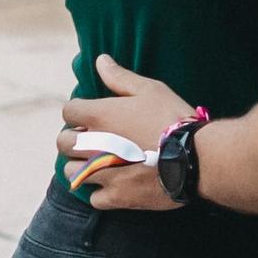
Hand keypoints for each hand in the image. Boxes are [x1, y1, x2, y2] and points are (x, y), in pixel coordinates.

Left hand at [57, 54, 191, 210]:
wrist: (195, 157)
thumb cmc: (172, 118)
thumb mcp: (149, 90)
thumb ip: (119, 77)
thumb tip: (100, 60)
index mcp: (100, 116)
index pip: (69, 111)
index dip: (79, 111)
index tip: (91, 115)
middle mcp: (94, 145)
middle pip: (63, 143)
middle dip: (73, 139)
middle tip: (91, 139)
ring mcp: (102, 174)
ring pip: (71, 172)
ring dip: (80, 166)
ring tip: (97, 163)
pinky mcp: (115, 197)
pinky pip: (93, 198)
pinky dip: (99, 192)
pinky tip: (112, 183)